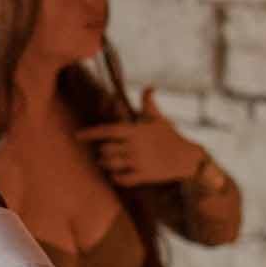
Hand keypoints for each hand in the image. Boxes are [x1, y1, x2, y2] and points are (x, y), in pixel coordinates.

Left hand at [75, 88, 205, 186]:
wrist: (187, 158)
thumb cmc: (170, 136)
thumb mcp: (158, 119)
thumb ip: (148, 103)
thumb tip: (149, 87)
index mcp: (136, 131)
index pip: (108, 130)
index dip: (90, 133)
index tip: (77, 135)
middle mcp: (135, 146)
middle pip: (105, 149)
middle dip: (102, 150)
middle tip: (104, 151)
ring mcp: (139, 162)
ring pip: (110, 164)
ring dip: (105, 164)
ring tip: (107, 162)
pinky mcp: (144, 176)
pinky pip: (121, 179)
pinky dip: (115, 178)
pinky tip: (117, 174)